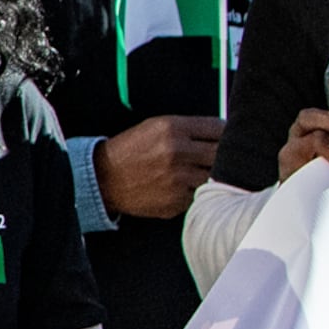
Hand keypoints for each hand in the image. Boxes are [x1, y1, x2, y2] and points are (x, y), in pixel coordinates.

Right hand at [94, 115, 222, 218]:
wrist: (103, 179)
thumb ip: (189, 128)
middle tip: (215, 156)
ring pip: (214, 176)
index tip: (224, 138)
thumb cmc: (130, 152)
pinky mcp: (176, 201)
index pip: (219, 128)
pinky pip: (200, 195)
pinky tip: (182, 186)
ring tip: (196, 172)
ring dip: (210, 175)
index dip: (225, 133)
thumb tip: (223, 133)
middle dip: (221, 154)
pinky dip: (196, 192)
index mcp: (172, 129)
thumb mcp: (155, 127)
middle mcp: (177, 152)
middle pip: (221, 152)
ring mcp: (178, 179)